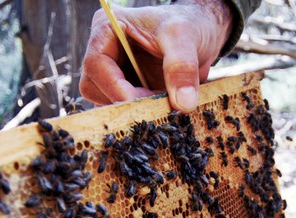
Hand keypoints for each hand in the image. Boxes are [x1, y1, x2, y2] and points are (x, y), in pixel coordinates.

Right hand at [80, 1, 232, 112]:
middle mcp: (104, 52)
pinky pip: (123, 110)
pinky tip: (161, 109)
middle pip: (93, 87)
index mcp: (107, 28)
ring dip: (132, 111)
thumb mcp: (185, 37)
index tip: (142, 102)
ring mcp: (113, 73)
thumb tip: (183, 103)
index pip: (96, 64)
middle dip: (123, 102)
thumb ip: (182, 67)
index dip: (115, 87)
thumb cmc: (189, 24)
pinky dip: (141, 115)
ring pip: (106, 103)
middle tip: (155, 107)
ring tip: (162, 105)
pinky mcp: (127, 90)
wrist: (202, 33)